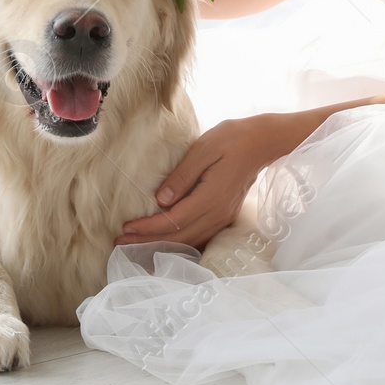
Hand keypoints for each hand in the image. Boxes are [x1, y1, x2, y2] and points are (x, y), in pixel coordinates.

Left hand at [115, 113, 302, 248]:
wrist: (263, 142)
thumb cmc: (233, 139)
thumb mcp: (204, 148)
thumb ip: (182, 175)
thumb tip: (161, 200)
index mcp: (211, 197)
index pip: (173, 220)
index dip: (148, 228)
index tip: (125, 228)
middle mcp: (218, 214)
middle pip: (179, 237)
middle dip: (148, 242)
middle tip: (120, 244)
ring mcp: (223, 217)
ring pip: (189, 240)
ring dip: (162, 245)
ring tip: (136, 245)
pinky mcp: (225, 215)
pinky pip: (199, 235)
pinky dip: (179, 241)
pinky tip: (164, 240)